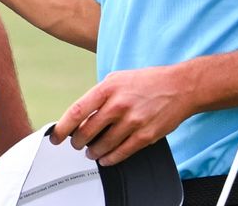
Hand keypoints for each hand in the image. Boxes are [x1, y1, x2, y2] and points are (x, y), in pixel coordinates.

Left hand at [50, 65, 193, 166]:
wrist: (181, 86)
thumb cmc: (147, 82)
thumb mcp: (118, 79)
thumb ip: (99, 96)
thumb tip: (79, 116)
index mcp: (109, 88)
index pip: (77, 111)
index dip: (63, 128)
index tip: (56, 137)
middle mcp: (119, 104)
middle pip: (86, 132)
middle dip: (77, 142)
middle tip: (77, 144)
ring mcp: (133, 121)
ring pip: (102, 146)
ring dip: (92, 152)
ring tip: (91, 151)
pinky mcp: (145, 135)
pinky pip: (121, 153)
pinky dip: (109, 159)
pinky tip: (106, 158)